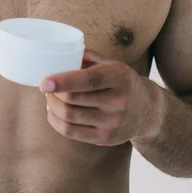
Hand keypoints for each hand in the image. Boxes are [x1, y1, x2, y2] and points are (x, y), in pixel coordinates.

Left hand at [39, 49, 159, 146]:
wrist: (147, 110)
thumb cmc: (122, 82)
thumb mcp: (113, 64)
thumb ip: (89, 57)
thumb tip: (62, 54)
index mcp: (120, 77)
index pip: (87, 80)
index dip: (63, 81)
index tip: (44, 82)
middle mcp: (118, 101)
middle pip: (74, 100)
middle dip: (54, 93)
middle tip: (47, 86)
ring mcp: (112, 122)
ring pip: (69, 117)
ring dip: (52, 106)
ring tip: (50, 97)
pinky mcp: (105, 138)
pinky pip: (71, 132)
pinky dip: (56, 121)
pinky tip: (54, 112)